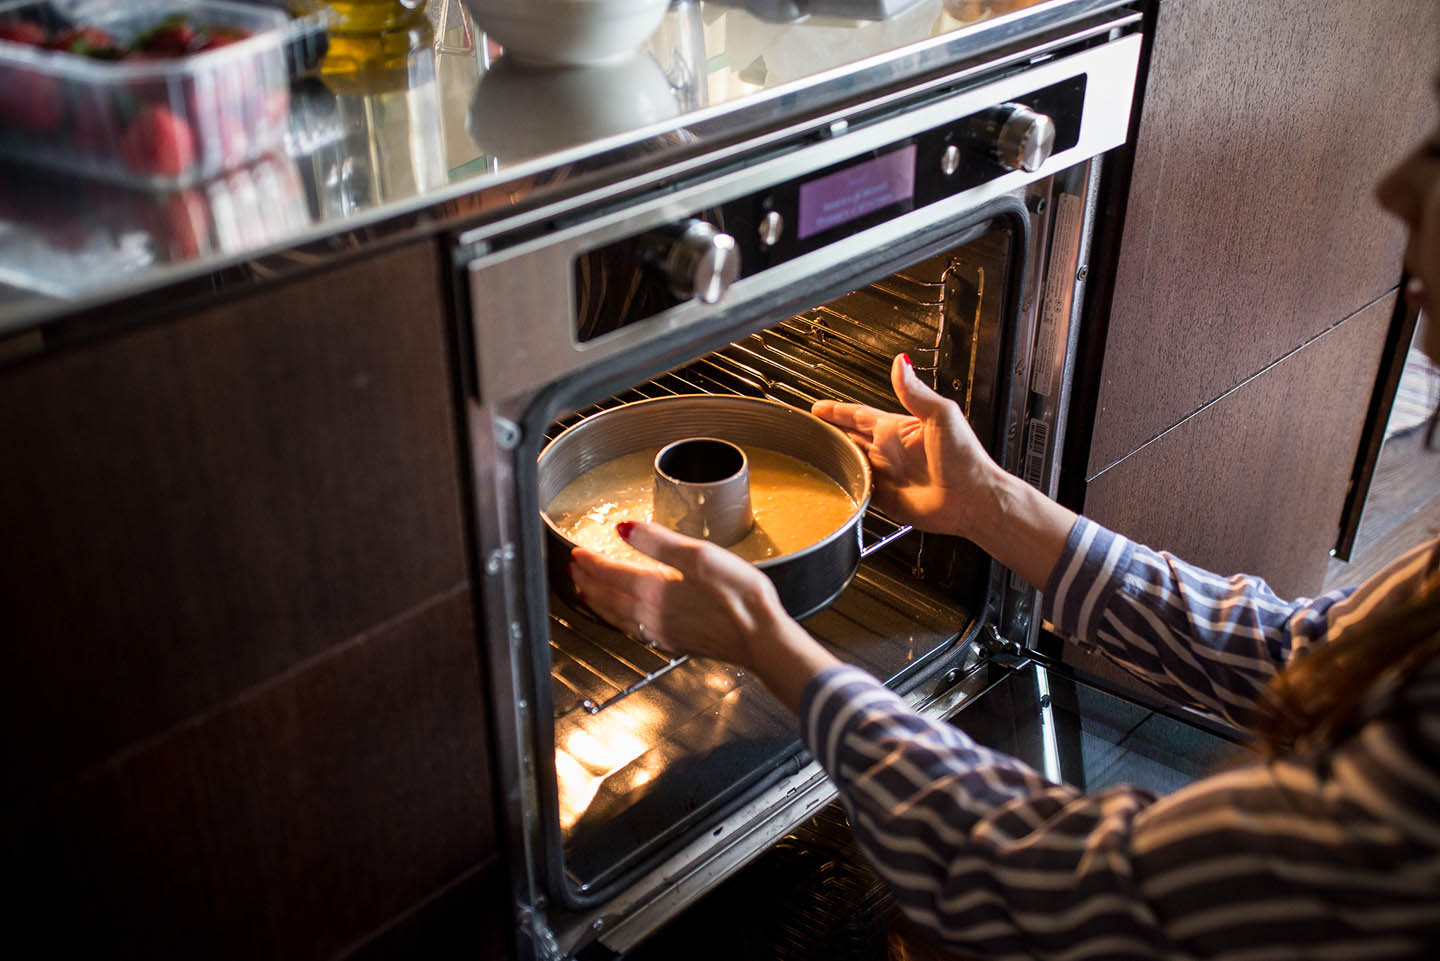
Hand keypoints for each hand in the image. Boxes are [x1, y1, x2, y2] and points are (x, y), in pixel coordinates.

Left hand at [569, 521, 839, 711]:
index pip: (612, 574)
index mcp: (655, 591)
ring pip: (618, 618)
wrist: (763, 638)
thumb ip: (658, 542)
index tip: (578, 552)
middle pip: (609, 598)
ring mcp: (663, 633)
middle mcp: (652, 616)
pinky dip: (619, 620)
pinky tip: (626, 618)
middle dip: (589, 582)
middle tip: (575, 570)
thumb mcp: (699, 556)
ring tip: (589, 593)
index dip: (592, 562)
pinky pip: (635, 631)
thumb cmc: (740, 598)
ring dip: (600, 603)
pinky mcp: (677, 643)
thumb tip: (624, 529)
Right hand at [812, 353, 999, 539]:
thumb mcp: (940, 415)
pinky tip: (833, 483)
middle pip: (849, 437)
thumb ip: (915, 391)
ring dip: (833, 458)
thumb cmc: (965, 458)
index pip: (859, 414)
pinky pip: (858, 489)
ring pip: (851, 462)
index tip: (819, 406)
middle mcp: (889, 450)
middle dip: (828, 431)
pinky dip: (845, 485)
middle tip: (808, 428)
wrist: (972, 499)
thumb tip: (900, 362)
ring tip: (812, 453)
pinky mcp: (885, 499)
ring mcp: (887, 475)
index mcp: (898, 428)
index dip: (837, 410)